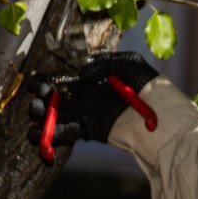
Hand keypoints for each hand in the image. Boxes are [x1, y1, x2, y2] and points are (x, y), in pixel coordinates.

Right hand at [24, 52, 160, 159]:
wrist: (164, 116)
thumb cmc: (150, 86)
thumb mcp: (129, 63)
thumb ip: (104, 62)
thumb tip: (81, 73)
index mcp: (90, 79)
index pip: (61, 79)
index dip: (44, 81)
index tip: (33, 83)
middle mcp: (85, 96)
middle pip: (55, 99)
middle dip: (42, 100)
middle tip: (38, 101)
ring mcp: (87, 114)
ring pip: (58, 117)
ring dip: (43, 118)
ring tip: (35, 115)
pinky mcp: (92, 130)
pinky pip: (69, 132)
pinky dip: (55, 135)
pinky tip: (42, 135)